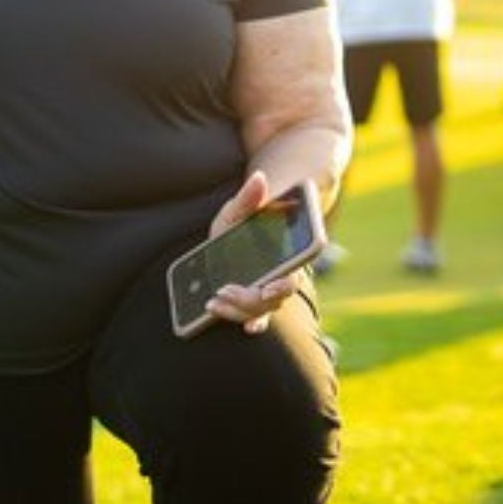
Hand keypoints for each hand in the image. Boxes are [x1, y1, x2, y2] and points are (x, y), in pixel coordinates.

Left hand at [202, 171, 306, 336]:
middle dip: (248, 300)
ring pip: (260, 311)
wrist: (241, 227)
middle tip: (223, 291)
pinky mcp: (251, 300)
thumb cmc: (244, 217)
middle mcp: (280, 278)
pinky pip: (255, 317)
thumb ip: (250, 197)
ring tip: (212, 304)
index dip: (280, 287)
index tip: (267, 289)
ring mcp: (265, 291)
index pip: (290, 278)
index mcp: (285, 257)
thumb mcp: (239, 208)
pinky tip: (238, 325)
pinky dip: (250, 322)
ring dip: (237, 311)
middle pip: (271, 300)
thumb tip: (258, 178)